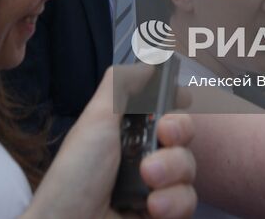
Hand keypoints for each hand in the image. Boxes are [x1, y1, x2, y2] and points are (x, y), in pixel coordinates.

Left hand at [27, 65, 195, 218]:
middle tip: (163, 135)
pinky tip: (151, 208)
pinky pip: (187, 201)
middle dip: (178, 132)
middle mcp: (143, 156)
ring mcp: (155, 187)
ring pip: (190, 169)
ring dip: (172, 171)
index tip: (184, 95)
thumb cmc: (75, 175)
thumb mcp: (95, 119)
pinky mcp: (163, 214)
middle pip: (184, 135)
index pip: (162, 109)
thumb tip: (148, 61)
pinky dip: (173, 202)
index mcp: (126, 131)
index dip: (177, 101)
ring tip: (147, 180)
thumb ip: (121, 85)